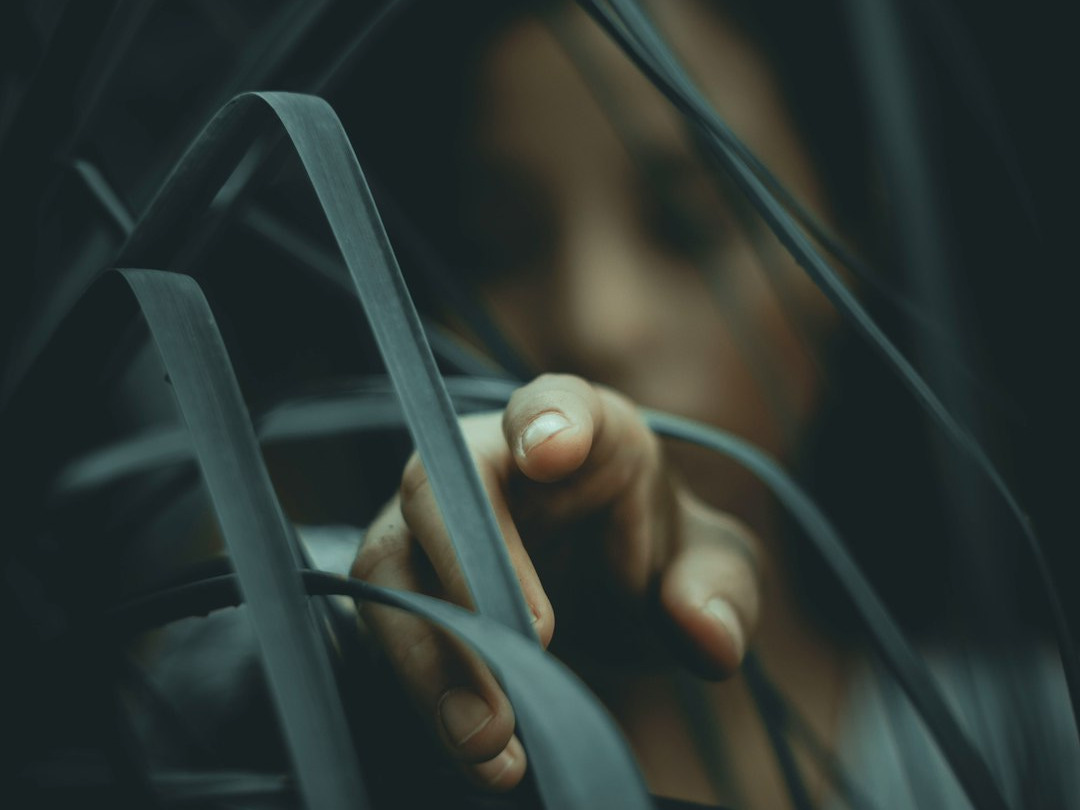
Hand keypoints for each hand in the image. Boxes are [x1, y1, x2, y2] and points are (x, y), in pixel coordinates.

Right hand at [351, 374, 760, 790]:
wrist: (604, 588)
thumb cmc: (653, 557)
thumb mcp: (712, 569)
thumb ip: (720, 591)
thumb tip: (705, 634)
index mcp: (577, 431)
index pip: (551, 402)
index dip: (547, 419)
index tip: (555, 452)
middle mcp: (486, 464)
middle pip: (442, 490)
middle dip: (473, 579)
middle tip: (527, 666)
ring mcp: (430, 524)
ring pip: (391, 570)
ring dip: (432, 658)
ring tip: (490, 745)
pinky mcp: (402, 586)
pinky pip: (385, 630)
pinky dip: (424, 693)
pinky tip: (480, 755)